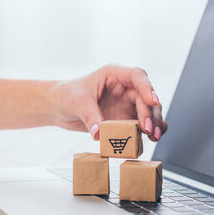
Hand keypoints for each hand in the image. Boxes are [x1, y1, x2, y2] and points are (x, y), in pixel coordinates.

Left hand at [49, 65, 167, 140]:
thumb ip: (90, 116)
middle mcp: (125, 88)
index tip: (153, 101)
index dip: (147, 88)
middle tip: (147, 129)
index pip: (137, 76)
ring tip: (153, 136)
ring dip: (154, 123)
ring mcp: (127, 104)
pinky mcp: (126, 119)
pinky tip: (151, 139)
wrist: (60, 107)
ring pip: (149, 111)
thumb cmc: (68, 95)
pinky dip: (148, 131)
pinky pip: (142, 124)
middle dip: (150, 113)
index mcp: (114, 75)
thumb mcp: (77, 103)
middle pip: (146, 97)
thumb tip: (99, 133)